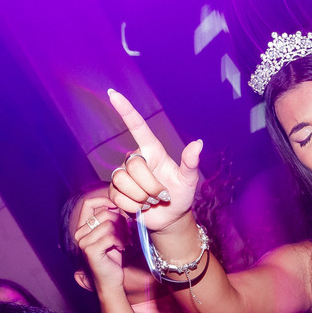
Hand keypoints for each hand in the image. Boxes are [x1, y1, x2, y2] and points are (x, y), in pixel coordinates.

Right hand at [73, 195, 128, 292]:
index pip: (88, 203)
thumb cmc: (112, 257)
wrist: (111, 280)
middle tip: (128, 233)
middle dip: (121, 221)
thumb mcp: (112, 234)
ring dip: (123, 232)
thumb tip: (117, 203)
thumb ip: (111, 219)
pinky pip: (111, 236)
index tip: (117, 207)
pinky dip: (121, 241)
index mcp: (83, 227)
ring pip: (110, 224)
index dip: (104, 200)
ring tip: (127, 242)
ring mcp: (83, 242)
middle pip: (104, 213)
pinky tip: (123, 248)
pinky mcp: (90, 251)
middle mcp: (79, 233)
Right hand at [107, 89, 202, 229]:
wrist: (170, 218)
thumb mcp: (189, 180)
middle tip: (161, 195)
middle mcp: (136, 160)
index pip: (137, 127)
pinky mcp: (115, 192)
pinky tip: (142, 207)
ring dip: (141, 197)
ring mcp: (124, 175)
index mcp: (152, 151)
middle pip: (133, 166)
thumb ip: (190, 163)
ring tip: (151, 201)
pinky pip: (118, 196)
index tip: (114, 94)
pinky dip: (133, 206)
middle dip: (150, 186)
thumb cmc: (181, 195)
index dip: (126, 111)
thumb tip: (198, 143)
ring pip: (123, 181)